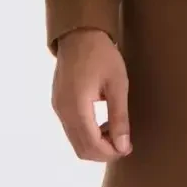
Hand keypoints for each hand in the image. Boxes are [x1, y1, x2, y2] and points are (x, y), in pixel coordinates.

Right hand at [51, 27, 132, 160]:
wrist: (79, 33)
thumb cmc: (102, 55)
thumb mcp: (117, 84)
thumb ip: (119, 117)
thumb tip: (123, 147)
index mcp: (76, 107)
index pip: (91, 145)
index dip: (110, 153)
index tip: (128, 148)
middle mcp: (62, 112)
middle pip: (81, 148)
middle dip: (103, 152)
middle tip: (124, 143)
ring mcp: (58, 108)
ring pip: (75, 141)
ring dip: (96, 143)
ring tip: (116, 131)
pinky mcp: (58, 103)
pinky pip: (71, 129)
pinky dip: (87, 134)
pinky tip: (102, 122)